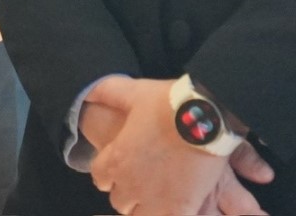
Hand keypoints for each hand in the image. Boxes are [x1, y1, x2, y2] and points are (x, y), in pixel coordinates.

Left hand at [87, 77, 270, 215]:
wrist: (206, 118)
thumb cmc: (169, 104)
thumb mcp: (135, 92)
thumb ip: (108, 92)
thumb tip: (89, 93)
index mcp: (117, 159)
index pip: (100, 177)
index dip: (108, 172)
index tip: (119, 165)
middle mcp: (131, 185)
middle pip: (119, 200)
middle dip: (127, 191)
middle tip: (142, 178)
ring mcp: (156, 200)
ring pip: (140, 215)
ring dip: (145, 207)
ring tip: (158, 194)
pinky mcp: (181, 209)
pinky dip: (167, 213)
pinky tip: (175, 204)